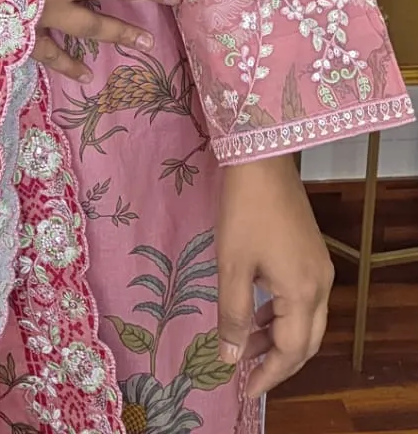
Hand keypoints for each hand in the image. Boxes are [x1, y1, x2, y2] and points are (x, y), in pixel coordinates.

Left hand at [216, 154, 334, 396]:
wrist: (262, 160)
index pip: (290, 351)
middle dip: (277, 363)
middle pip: (306, 341)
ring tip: (245, 346)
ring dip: (278, 338)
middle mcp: (321, 284)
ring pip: (307, 321)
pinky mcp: (313, 253)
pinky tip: (259, 314)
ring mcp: (320, 267)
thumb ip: (233, 315)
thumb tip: (231, 357)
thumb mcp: (231, 266)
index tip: (244, 392)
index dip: (268, 375)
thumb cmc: (244, 212)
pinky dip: (283, 315)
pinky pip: (304, 299)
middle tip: (247, 376)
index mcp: (303, 292)